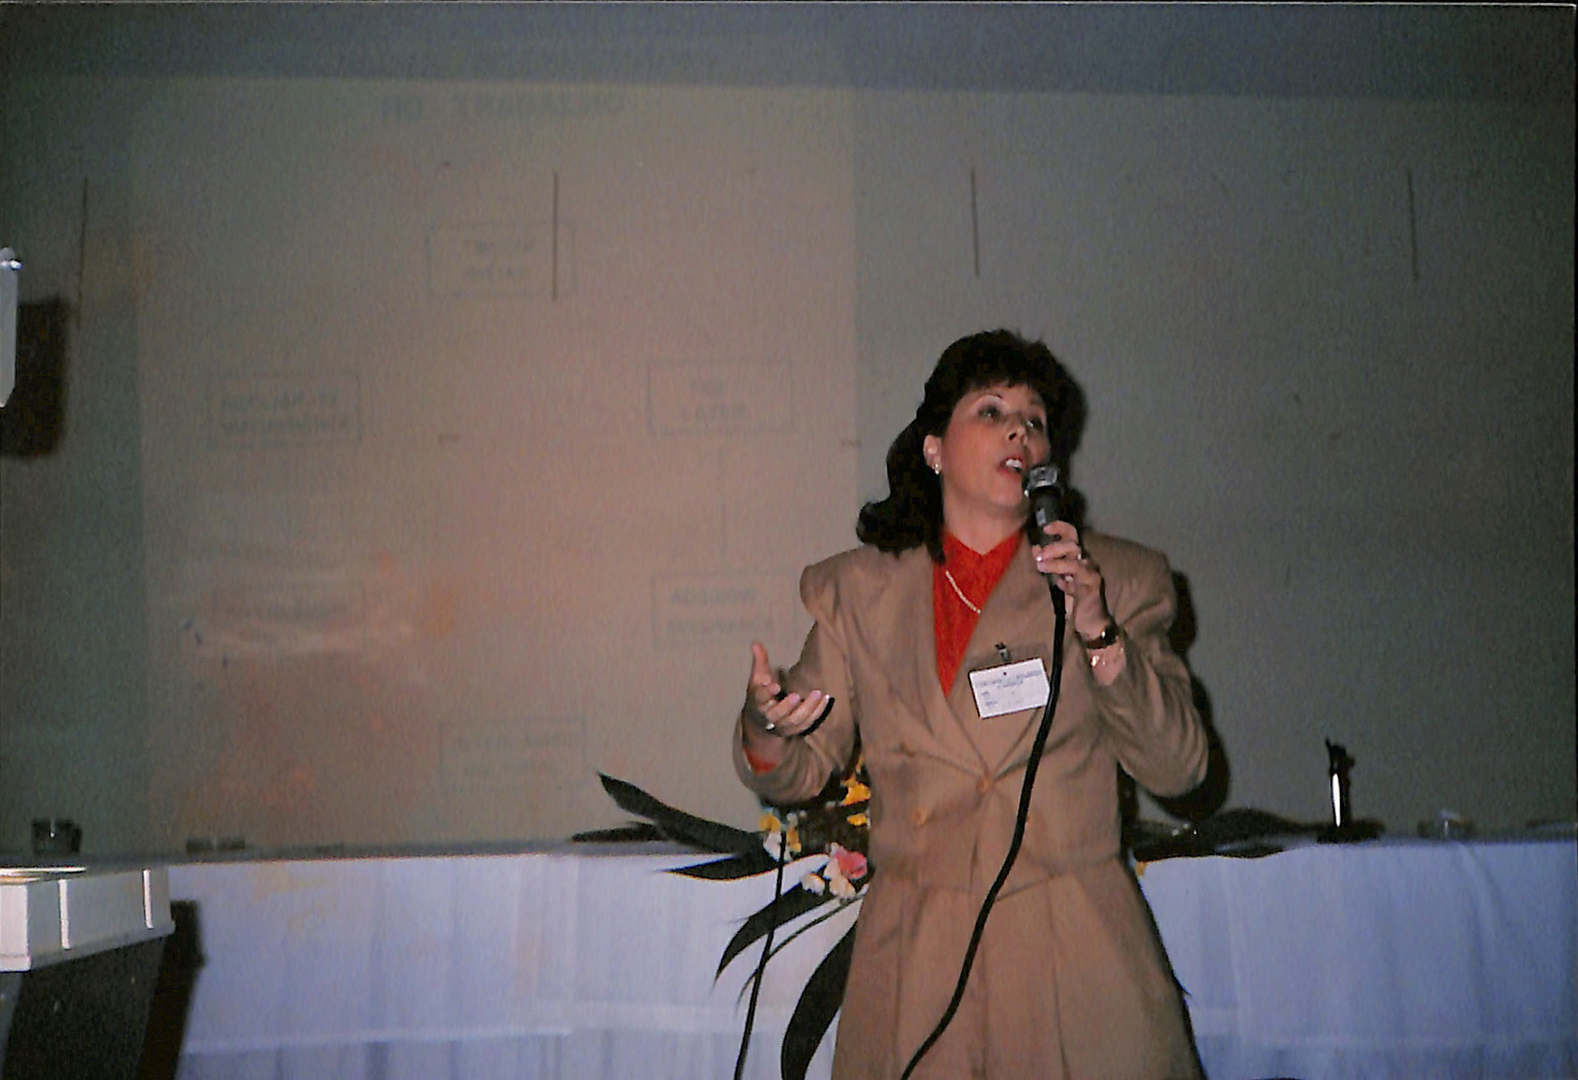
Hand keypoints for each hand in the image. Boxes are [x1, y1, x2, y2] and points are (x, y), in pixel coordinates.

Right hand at [746, 641, 829, 737]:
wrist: (760, 722)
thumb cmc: (761, 695)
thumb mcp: (757, 679)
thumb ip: (759, 662)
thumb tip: (756, 643)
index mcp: (758, 702)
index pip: (760, 698)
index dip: (766, 692)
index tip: (774, 685)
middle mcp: (769, 716)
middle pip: (777, 714)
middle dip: (787, 706)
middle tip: (797, 695)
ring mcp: (782, 725)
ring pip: (795, 720)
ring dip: (808, 708)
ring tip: (818, 694)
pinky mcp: (794, 730)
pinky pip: (806, 724)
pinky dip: (817, 713)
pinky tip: (825, 700)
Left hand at [1031, 522, 1113, 640]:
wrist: (1091, 622)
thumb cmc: (1076, 599)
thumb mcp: (1059, 579)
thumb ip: (1049, 564)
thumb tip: (1035, 548)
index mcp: (1078, 558)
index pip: (1072, 535)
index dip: (1060, 527)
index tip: (1045, 528)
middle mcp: (1087, 562)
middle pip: (1073, 545)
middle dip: (1053, 547)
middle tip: (1038, 556)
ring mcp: (1091, 574)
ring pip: (1074, 562)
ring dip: (1056, 562)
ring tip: (1041, 566)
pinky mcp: (1092, 587)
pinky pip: (1078, 578)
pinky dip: (1066, 579)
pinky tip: (1060, 584)